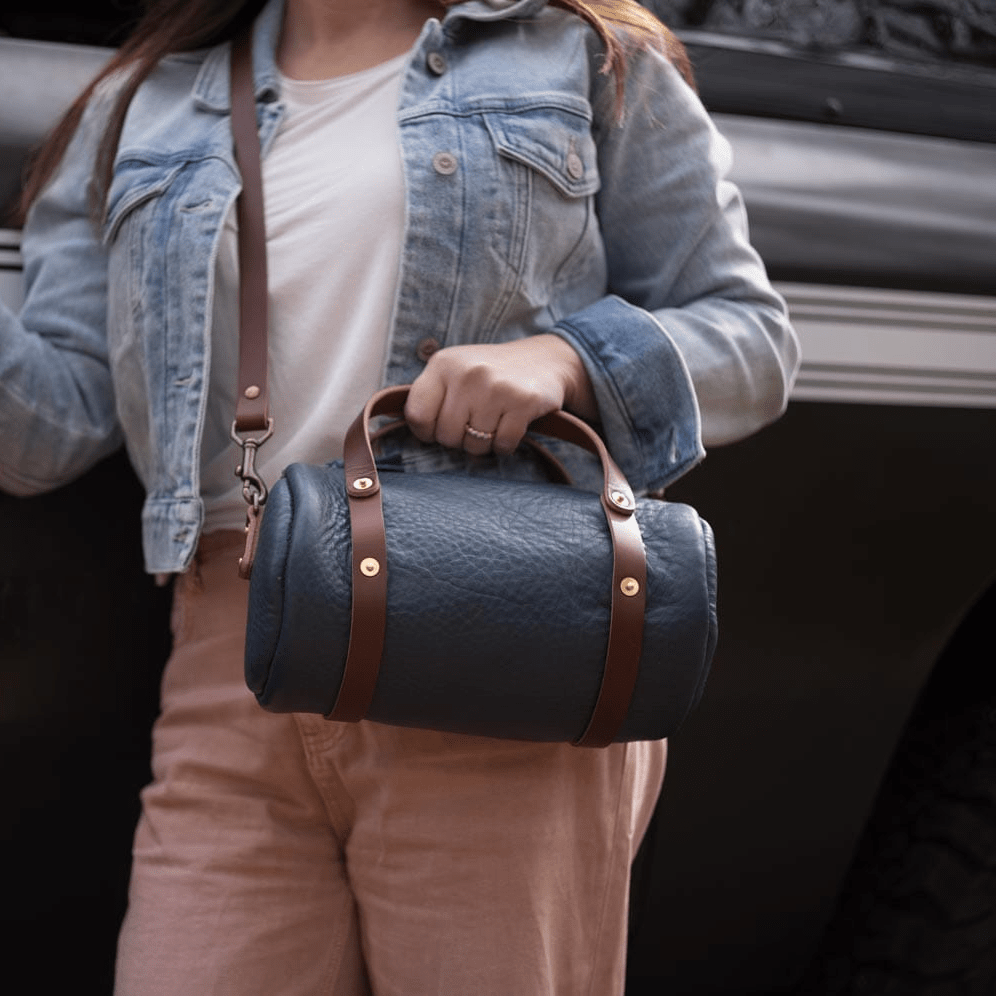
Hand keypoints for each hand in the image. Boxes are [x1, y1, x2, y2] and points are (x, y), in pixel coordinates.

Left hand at [404, 334, 596, 455]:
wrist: (545, 360)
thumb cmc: (491, 373)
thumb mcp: (455, 371)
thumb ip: (430, 395)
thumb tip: (404, 431)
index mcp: (443, 364)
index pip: (417, 416)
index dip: (428, 431)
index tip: (442, 426)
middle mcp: (467, 373)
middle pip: (446, 436)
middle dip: (459, 439)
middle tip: (474, 424)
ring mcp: (496, 387)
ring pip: (475, 445)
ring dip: (484, 444)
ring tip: (493, 422)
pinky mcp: (523, 402)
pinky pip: (503, 445)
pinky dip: (506, 444)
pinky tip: (511, 425)